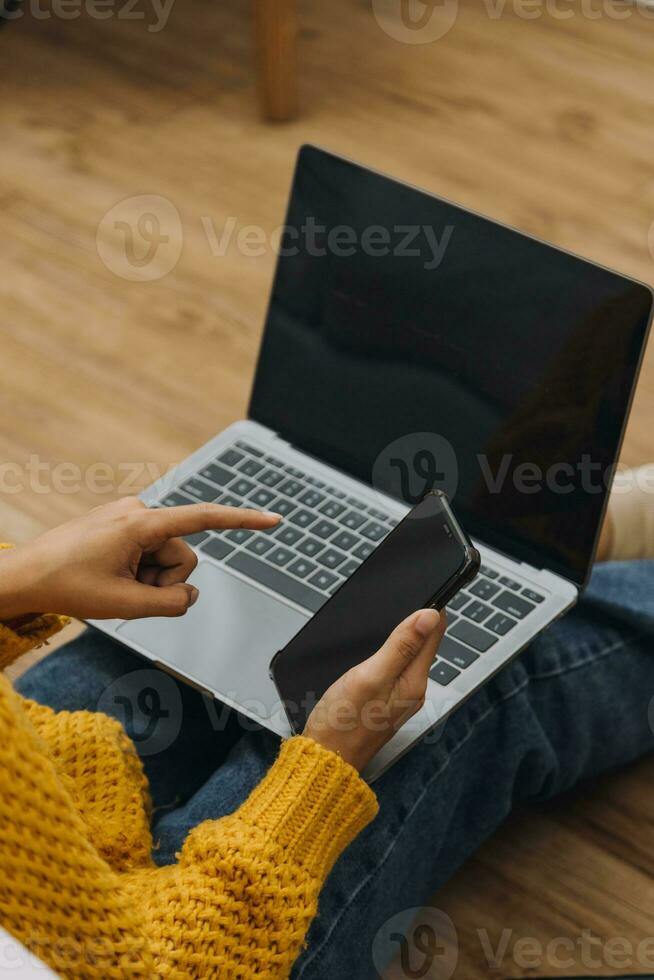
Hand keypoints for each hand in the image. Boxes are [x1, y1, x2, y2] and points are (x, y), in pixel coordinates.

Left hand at [0, 496, 280, 620]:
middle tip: (128, 592)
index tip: (274, 521)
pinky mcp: (119, 525)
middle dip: (163, 580)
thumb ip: (171, 604)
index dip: (243, 522)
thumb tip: (190, 596)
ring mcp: (127, 517)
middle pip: (181, 554)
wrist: (23, 577)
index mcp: (141, 523)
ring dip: (147, 579)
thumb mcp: (125, 605)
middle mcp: (137, 511)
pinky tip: (108, 576)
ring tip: (113, 585)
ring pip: (163, 557)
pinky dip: (136, 572)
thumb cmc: (66, 585)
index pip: (204, 519)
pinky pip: (146, 552)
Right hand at [303, 608, 445, 771]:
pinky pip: (396, 667)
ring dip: (407, 633)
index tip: (428, 586)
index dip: (432, 608)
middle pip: (424, 644)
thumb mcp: (370, 676)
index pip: (434, 634)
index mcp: (414, 681)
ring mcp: (398, 696)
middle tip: (414, 592)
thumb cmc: (341, 723)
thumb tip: (430, 616)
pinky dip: (393, 650)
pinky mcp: (383, 701)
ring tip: (401, 610)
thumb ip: (400, 646)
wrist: (324, 759)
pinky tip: (382, 643)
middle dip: (421, 619)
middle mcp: (412, 689)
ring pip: (410, 654)